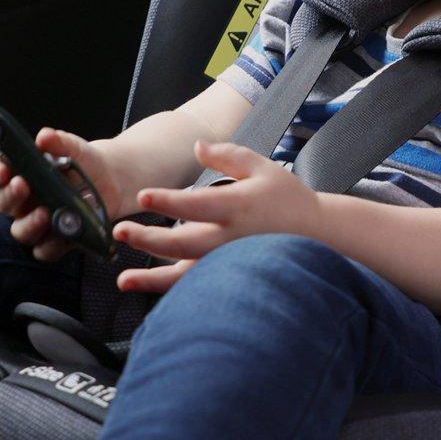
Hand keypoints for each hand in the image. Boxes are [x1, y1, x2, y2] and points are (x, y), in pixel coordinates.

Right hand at [0, 127, 124, 263]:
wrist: (110, 180)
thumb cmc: (83, 160)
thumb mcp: (73, 147)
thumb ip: (58, 142)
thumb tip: (44, 137)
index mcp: (16, 172)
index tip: (1, 171)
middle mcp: (20, 199)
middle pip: (2, 202)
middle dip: (10, 195)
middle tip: (22, 185)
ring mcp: (35, 221)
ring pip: (20, 231)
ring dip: (29, 224)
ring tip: (45, 212)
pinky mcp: (53, 240)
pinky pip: (44, 250)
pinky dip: (52, 245)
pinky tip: (64, 235)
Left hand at [110, 139, 320, 295]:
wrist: (319, 236)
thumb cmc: (287, 199)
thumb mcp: (262, 167)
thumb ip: (226, 154)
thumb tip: (196, 146)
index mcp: (238, 206)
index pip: (197, 205)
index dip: (168, 201)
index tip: (143, 196)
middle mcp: (231, 239)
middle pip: (183, 244)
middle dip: (148, 239)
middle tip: (120, 231)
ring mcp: (229, 263)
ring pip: (186, 276)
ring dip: (152, 279)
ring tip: (124, 280)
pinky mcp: (229, 278)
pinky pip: (196, 288)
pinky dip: (169, 292)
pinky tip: (146, 290)